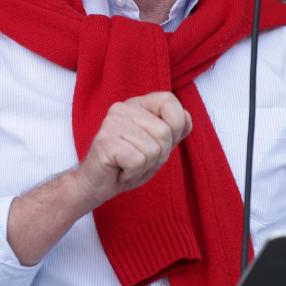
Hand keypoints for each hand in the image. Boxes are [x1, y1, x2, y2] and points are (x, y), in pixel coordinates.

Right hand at [72, 91, 191, 209]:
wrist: (97, 185)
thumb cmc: (128, 164)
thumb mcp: (158, 145)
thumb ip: (173, 130)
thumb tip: (187, 116)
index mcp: (137, 104)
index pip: (169, 101)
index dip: (175, 126)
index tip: (158, 142)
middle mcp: (123, 108)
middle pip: (165, 132)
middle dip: (159, 155)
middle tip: (139, 160)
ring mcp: (111, 123)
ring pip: (153, 149)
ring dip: (145, 166)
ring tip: (128, 165)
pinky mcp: (104, 142)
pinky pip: (138, 161)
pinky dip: (133, 173)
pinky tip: (120, 171)